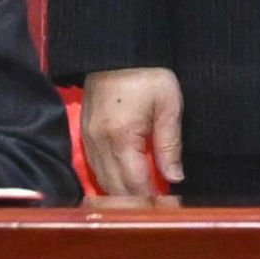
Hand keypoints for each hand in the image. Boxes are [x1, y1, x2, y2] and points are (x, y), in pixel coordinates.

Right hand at [80, 67, 183, 200]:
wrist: (118, 48)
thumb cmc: (148, 72)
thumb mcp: (168, 104)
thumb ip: (170, 144)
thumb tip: (174, 178)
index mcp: (121, 138)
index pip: (136, 184)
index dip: (153, 201)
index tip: (169, 209)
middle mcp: (99, 143)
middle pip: (116, 189)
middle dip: (138, 204)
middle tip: (160, 210)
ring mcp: (88, 139)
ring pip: (103, 182)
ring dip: (124, 195)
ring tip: (147, 200)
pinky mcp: (84, 134)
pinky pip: (96, 167)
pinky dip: (112, 180)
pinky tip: (128, 182)